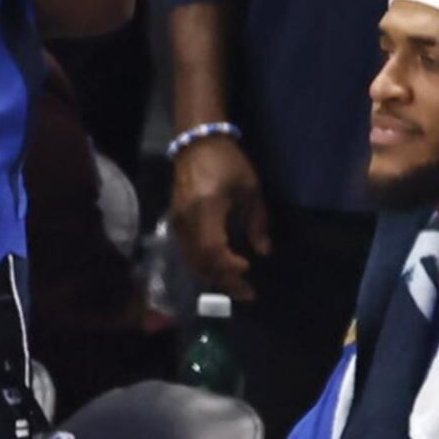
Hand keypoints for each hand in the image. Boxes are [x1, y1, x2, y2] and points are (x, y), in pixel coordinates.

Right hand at [167, 132, 265, 300]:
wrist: (197, 144)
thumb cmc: (228, 162)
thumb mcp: (250, 189)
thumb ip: (258, 222)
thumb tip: (263, 251)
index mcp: (207, 209)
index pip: (214, 249)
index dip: (230, 266)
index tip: (248, 270)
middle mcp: (188, 220)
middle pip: (201, 261)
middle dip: (223, 280)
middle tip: (245, 294)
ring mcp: (178, 222)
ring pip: (191, 260)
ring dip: (212, 276)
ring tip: (233, 287)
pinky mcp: (175, 222)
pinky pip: (186, 253)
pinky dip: (202, 266)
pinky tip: (217, 271)